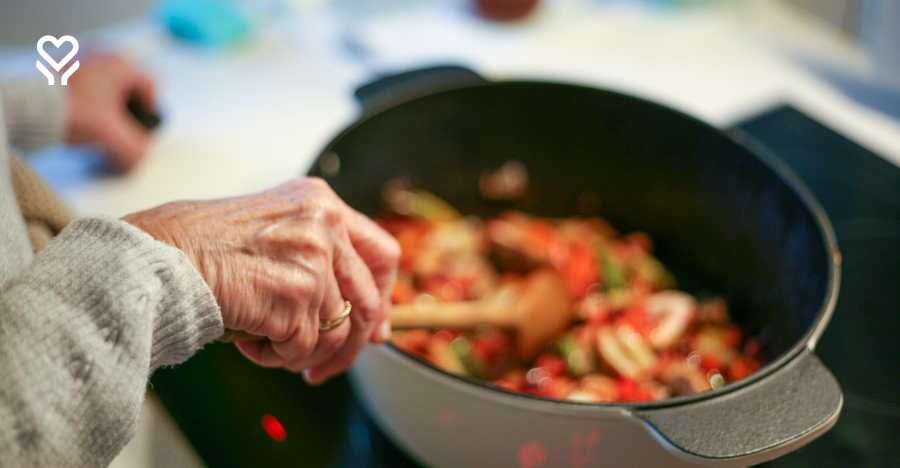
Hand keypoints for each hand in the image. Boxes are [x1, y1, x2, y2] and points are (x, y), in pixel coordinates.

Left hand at [65, 54, 155, 171]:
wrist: (28, 107)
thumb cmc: (70, 110)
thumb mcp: (111, 136)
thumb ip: (135, 150)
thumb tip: (141, 156)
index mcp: (120, 64)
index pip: (151, 86)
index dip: (150, 110)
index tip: (139, 124)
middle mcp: (102, 55)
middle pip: (128, 86)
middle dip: (126, 110)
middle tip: (117, 127)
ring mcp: (81, 58)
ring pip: (106, 85)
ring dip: (107, 105)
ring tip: (96, 124)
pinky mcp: (62, 66)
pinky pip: (86, 83)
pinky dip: (87, 100)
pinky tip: (78, 116)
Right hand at [122, 178, 400, 382]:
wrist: (156, 258)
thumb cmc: (198, 246)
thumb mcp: (271, 227)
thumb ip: (316, 254)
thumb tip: (354, 308)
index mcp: (321, 202)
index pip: (381, 253)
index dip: (385, 295)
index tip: (377, 325)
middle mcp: (325, 224)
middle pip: (367, 300)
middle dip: (352, 344)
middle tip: (327, 366)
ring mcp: (313, 259)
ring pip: (336, 332)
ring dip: (304, 353)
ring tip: (271, 348)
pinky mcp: (295, 296)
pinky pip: (303, 348)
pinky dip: (277, 356)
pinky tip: (251, 343)